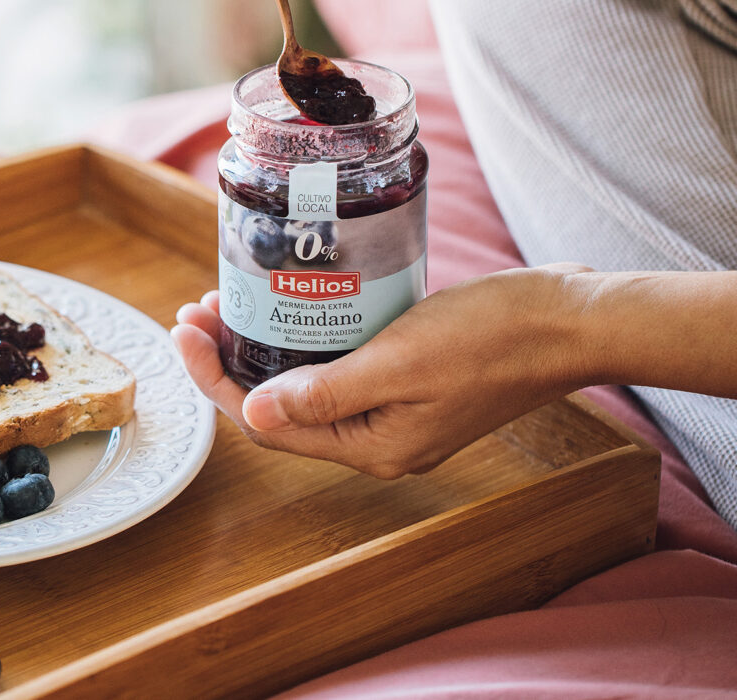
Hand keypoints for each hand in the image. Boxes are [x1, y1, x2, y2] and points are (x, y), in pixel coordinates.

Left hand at [171, 264, 593, 477]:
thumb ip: (324, 393)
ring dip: (264, 349)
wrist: (568, 321)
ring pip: (306, 387)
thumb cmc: (492, 336)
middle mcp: (378, 441)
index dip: (215, 380)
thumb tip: (252, 411)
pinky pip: (338, 371)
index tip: (185, 331)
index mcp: (372, 447)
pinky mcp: (409, 384)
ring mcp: (394, 414)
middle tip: (199, 311)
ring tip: (229, 304)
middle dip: (231, 360)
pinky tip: (288, 311)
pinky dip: (304, 343)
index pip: (268, 424)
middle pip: (280, 408)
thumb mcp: (399, 362)